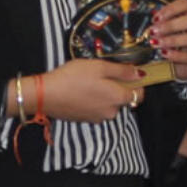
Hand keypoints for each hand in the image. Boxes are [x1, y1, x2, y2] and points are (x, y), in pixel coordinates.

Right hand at [11, 60, 146, 122]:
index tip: (127, 74)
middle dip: (117, 88)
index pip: (139, 94)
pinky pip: (96, 109)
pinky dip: (93, 101)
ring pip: (109, 104)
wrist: (46, 95)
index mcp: (118, 98)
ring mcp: (98, 118)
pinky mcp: (86, 120)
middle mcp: (112, 112)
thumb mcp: (99, 67)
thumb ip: (122, 71)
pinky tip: (81, 91)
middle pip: (123, 99)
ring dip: (104, 95)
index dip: (136, 84)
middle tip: (102, 74)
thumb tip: (139, 73)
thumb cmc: (73, 77)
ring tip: (88, 82)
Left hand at [153, 0, 186, 79]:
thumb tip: (152, 21)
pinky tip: (165, 54)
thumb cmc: (176, 40)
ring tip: (157, 43)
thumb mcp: (169, 29)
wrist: (184, 63)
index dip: (170, 10)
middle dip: (170, 26)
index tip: (155, 18)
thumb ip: (162, 22)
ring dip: (172, 40)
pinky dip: (176, 55)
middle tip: (154, 31)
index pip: (186, 5)